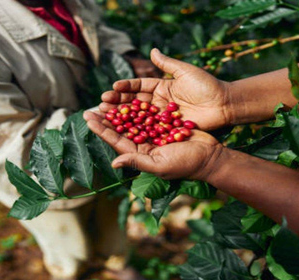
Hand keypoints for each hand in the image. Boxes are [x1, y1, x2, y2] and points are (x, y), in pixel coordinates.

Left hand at [83, 110, 222, 180]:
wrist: (210, 156)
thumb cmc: (186, 164)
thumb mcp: (159, 165)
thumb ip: (137, 161)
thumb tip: (114, 162)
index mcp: (139, 154)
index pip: (115, 140)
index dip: (101, 129)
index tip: (88, 118)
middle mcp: (143, 144)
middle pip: (120, 129)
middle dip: (106, 118)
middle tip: (92, 107)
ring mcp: (153, 134)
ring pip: (132, 120)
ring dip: (119, 110)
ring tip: (106, 99)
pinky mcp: (164, 125)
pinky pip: (147, 113)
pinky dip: (137, 106)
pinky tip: (128, 97)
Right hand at [102, 48, 232, 130]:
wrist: (224, 104)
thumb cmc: (207, 85)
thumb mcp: (186, 71)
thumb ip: (167, 63)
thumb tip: (152, 51)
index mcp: (161, 87)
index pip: (139, 87)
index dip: (125, 88)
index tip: (112, 88)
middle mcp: (159, 102)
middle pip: (134, 103)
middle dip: (117, 103)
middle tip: (102, 104)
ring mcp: (162, 116)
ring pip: (138, 116)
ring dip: (122, 117)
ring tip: (106, 116)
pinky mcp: (167, 128)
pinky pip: (149, 129)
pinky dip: (136, 129)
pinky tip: (122, 130)